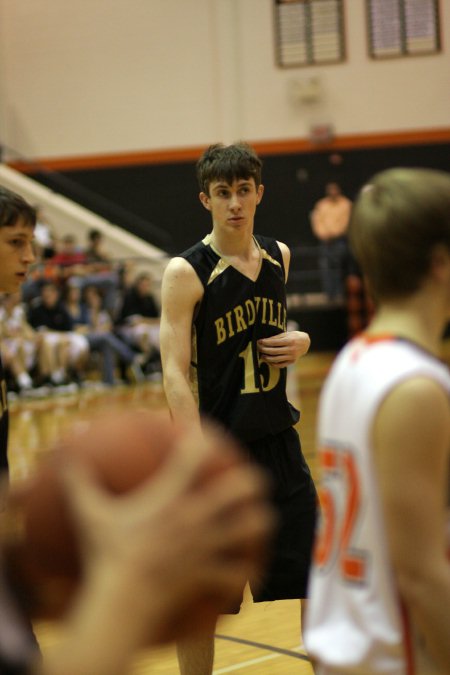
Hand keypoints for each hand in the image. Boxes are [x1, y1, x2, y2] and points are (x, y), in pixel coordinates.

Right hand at [61, 424, 274, 641]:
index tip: (210, 434)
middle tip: (251, 480)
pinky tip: (252, 573)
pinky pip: (239, 572)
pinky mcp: (210, 574)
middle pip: (241, 488)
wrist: (119, 603)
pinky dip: (248, 572)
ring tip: (260, 519)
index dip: (206, 439)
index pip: (195, 455)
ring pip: (252, 527)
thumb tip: (63, 449)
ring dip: (260, 522)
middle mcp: (195, 517)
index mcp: (170, 497)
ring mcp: (207, 546)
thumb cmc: (104, 555)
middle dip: (252, 480)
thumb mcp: (88, 514)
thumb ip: (79, 481)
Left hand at [257, 330, 309, 367]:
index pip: (274, 343)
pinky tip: (268, 361)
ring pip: (277, 359)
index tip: (259, 341)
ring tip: (262, 356)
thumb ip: (276, 337)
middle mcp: (291, 350)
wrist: (305, 343)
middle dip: (265, 350)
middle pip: (274, 351)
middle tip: (258, 348)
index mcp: (290, 341)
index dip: (266, 342)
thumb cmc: (294, 336)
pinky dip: (273, 364)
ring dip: (267, 358)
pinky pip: (281, 365)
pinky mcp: (292, 362)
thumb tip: (265, 341)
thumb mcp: (287, 334)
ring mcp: (292, 357)